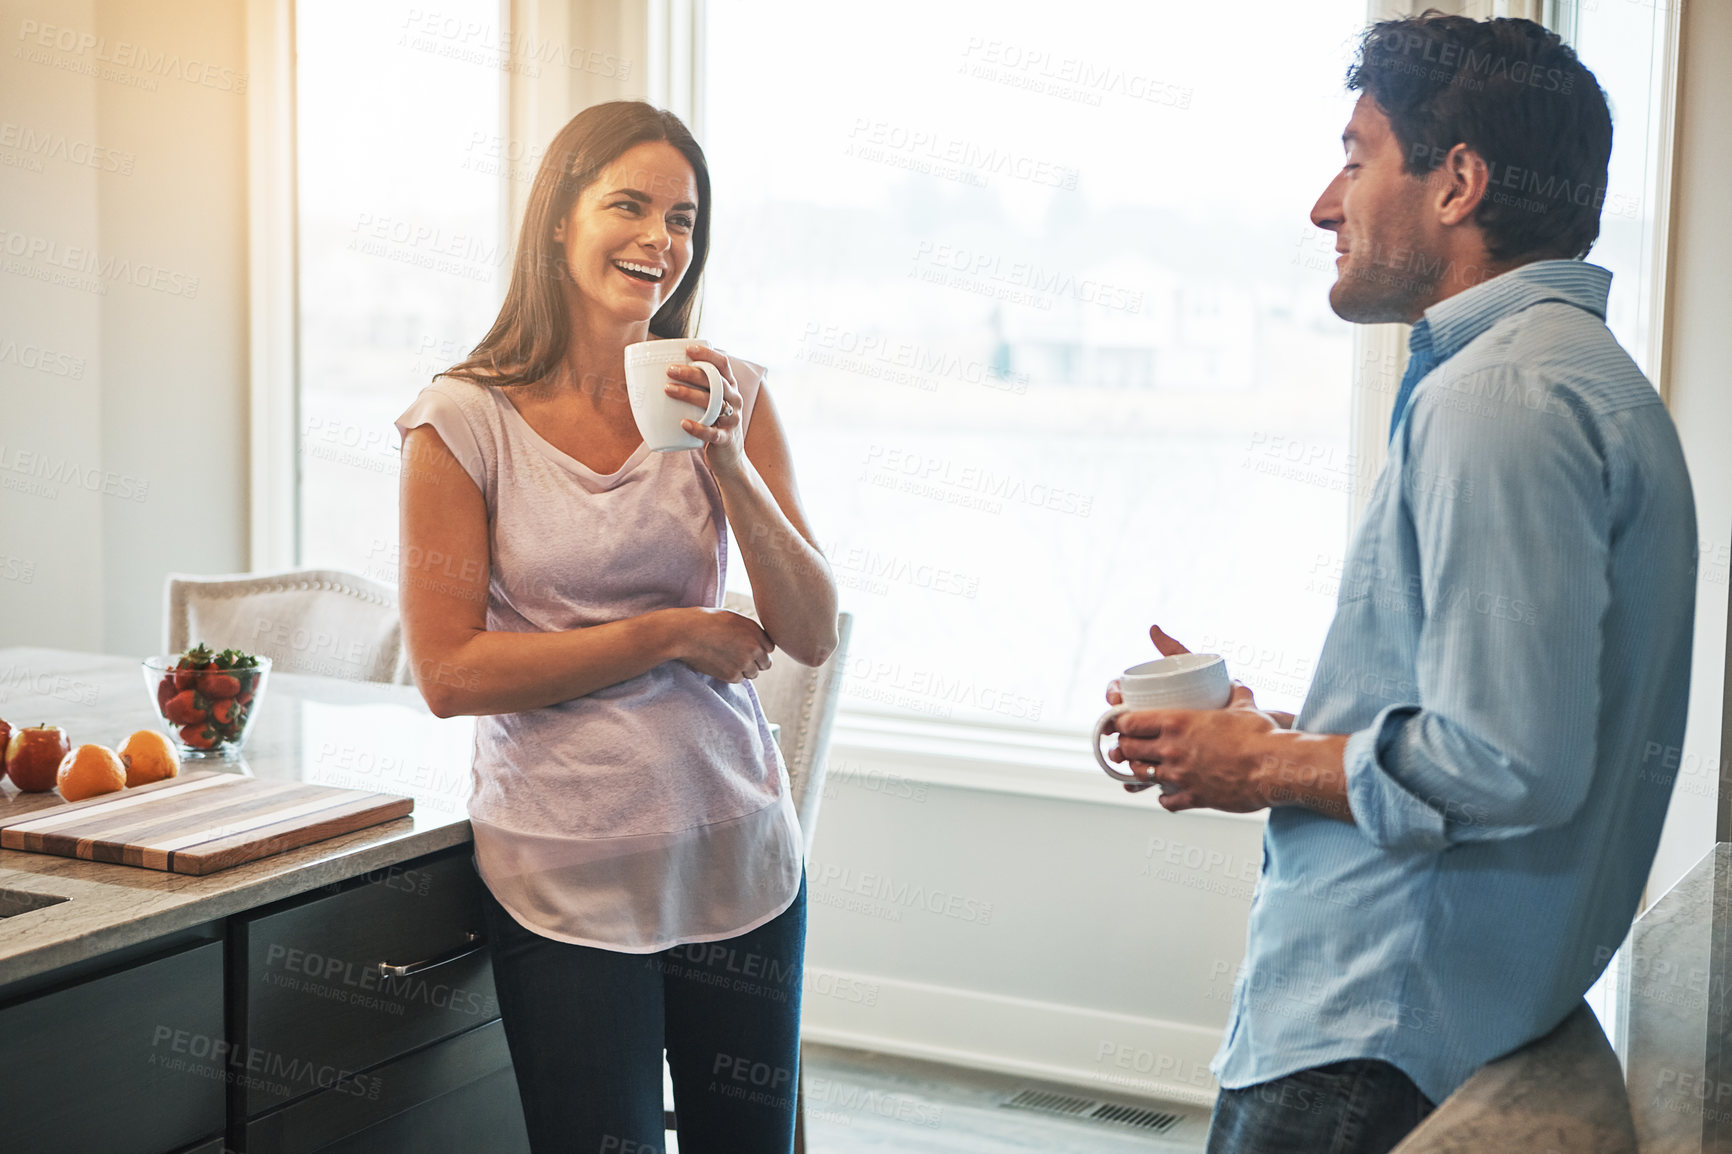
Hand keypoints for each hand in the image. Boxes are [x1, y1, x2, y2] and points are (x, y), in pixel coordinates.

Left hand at [666, 345, 746, 474]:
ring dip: (690, 394)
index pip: (723, 365)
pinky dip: (698, 428)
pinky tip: (683, 423)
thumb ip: (694, 389)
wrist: (729, 458)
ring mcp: (732, 419)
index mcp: (730, 388)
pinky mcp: (726, 439)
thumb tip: (655, 376)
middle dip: (692, 373)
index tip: (688, 349)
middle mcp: (734, 400)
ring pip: (713, 403)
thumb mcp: (708, 404)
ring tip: (668, 390)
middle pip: (715, 381)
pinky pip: (713, 433)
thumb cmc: (712, 424)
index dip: (708, 354)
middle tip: (670, 370)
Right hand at [674, 608, 773, 682]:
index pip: (770, 647)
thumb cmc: (707, 622)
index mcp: (756, 631)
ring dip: (744, 670)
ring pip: (753, 673)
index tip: (747, 648)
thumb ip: (750, 631)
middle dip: (755, 662)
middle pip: (765, 664)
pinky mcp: (732, 675)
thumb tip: (760, 644)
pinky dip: (731, 675)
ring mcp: (744, 662)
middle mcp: (754, 647)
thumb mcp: (733, 619)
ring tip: (727, 659)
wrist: (686, 633)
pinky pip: (739, 679)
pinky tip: (720, 664)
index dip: (759, 649)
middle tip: (739, 657)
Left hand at [1109, 624, 1294, 794]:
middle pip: (1128, 750)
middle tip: (1130, 747)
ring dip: (1141, 772)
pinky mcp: (1193, 797)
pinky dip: (1165, 797)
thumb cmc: (1261, 734)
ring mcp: (1179, 776)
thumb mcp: (1243, 705)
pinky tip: (1171, 793)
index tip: (1122, 724)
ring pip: (1141, 776)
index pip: (1129, 722)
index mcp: (1176, 722)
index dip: (1121, 723)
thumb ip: (1234, 693)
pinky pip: (1166, 801)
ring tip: (1147, 768)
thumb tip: (1236, 683)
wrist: (1275, 768)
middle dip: (1125, 748)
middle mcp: (1171, 749)